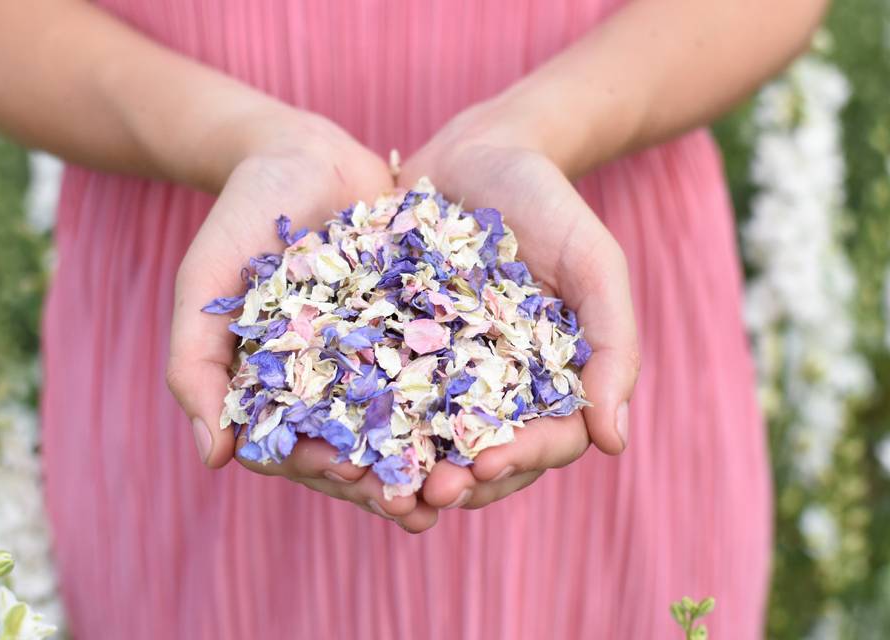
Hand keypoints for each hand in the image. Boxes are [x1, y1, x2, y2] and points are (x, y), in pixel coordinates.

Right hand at [166, 111, 437, 531]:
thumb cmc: (240, 217)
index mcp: (277, 387)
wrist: (301, 154)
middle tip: (424, 506)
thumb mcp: (205, 284)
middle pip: (359, 449)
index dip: (327, 474)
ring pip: (407, 421)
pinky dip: (466, 396)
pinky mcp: (418, 325)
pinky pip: (444, 367)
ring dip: (433, 456)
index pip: (298, 451)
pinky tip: (498, 415)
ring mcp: (377, 356)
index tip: (357, 484)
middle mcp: (330, 383)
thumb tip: (212, 458)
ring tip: (466, 482)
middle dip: (389, 481)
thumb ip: (195, 364)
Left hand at [399, 103, 639, 509]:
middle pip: (483, 454)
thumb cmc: (550, 204)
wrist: (482, 152)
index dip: (517, 462)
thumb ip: (613, 345)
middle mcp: (498, 385)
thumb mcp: (594, 264)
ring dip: (407, 469)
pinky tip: (336, 436)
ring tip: (377, 486)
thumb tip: (613, 443)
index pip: (546, 441)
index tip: (483, 470)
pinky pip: (381, 391)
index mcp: (551, 378)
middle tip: (421, 498)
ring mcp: (445, 369)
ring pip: (429, 437)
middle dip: (455, 481)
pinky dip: (365, 420)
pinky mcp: (396, 345)